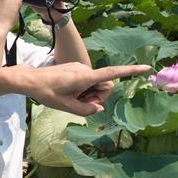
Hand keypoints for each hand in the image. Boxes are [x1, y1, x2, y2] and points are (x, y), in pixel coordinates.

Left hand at [22, 62, 150, 115]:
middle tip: (79, 103)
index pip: (113, 74)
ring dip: (88, 94)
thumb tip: (98, 107)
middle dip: (97, 96)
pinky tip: (67, 92)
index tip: (146, 68)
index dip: (130, 72)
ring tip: (71, 97)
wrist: (31, 80)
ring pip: (95, 84)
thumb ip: (86, 110)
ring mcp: (81, 68)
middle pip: (105, 85)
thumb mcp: (67, 107)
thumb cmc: (47, 93)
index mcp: (86, 77)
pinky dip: (82, 89)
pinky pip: (87, 80)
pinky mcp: (76, 68)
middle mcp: (86, 69)